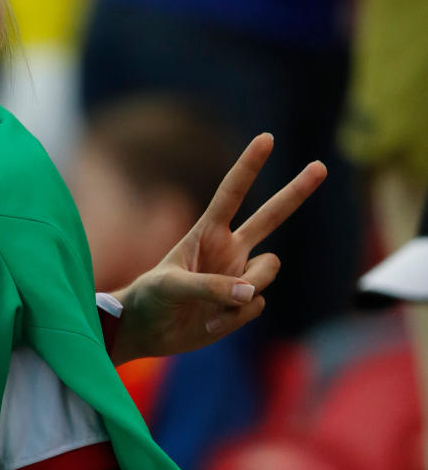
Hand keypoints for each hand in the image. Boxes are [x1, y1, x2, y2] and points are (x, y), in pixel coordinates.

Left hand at [110, 133, 324, 363]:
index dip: (249, 165)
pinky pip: (256, 305)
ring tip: (211, 307)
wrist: (148, 331)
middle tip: (321, 166)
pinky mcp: (244, 303)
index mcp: (207, 232)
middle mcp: (229, 249)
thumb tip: (250, 293)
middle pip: (271, 216)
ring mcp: (240, 276)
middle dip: (296, 191)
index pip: (232, 193)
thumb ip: (209, 287)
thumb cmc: (149, 298)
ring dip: (245, 290)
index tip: (266, 138)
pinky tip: (210, 323)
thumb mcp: (170, 287)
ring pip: (267, 272)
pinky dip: (233, 317)